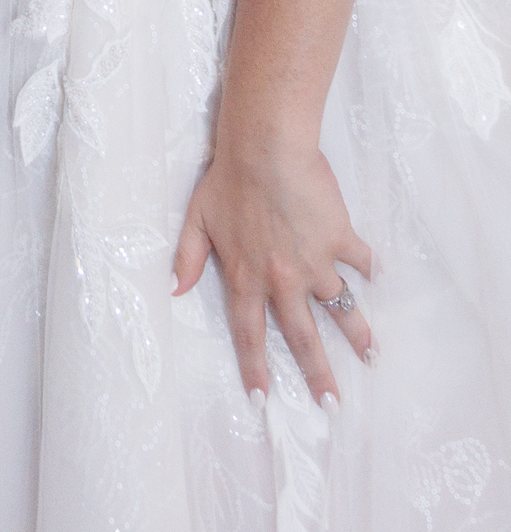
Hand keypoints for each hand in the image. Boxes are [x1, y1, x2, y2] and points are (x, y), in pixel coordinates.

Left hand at [172, 139, 373, 407]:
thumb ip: (187, 258)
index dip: (255, 369)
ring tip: (372, 355)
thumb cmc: (227, 179)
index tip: (263, 400)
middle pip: (302, 337)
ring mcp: (315, 262)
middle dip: (318, 375)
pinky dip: (370, 269)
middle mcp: (283, 280)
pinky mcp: (339, 238)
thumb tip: (174, 290)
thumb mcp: (196, 220)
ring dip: (358, 334)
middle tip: (332, 405)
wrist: (265, 149)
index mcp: (246, 278)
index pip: (249, 334)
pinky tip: (378, 278)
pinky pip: (360, 260)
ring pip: (340, 308)